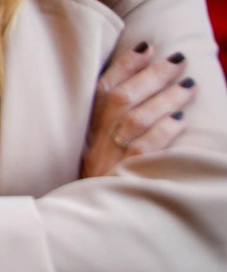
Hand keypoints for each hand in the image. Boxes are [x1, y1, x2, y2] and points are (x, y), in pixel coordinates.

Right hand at [83, 42, 196, 176]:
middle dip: (150, 75)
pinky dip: (161, 131)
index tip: (146, 45)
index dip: (124, 66)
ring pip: (135, 120)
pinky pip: (144, 150)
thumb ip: (110, 125)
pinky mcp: (124, 178)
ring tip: (188, 84)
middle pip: (121, 99)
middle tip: (178, 59)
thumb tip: (137, 92)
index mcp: (85, 131)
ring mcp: (109, 159)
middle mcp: (95, 142)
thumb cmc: (97, 185)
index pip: (102, 89)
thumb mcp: (96, 152)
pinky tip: (179, 119)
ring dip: (162, 98)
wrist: (84, 226)